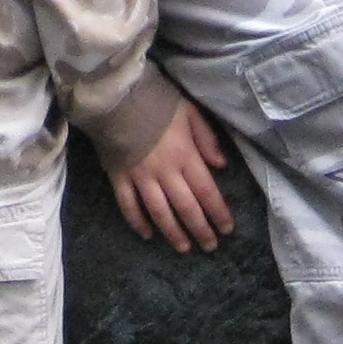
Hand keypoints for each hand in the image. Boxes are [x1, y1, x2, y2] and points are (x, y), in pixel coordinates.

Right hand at [109, 98, 235, 250]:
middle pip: (186, 208)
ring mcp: (140, 177)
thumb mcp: (190, 111)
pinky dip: (137, 222)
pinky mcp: (118, 177)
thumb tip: (221, 166)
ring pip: (159, 213)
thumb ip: (207, 138)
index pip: (206, 191)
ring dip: (173, 233)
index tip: (226, 229)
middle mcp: (165, 172)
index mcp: (185, 155)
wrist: (116, 95)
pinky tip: (147, 234)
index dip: (218, 213)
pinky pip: (128, 206)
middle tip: (210, 246)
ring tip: (183, 247)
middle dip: (200, 229)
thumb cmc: (156, 101)